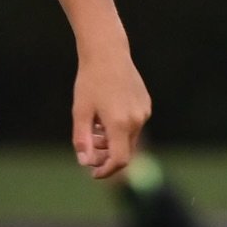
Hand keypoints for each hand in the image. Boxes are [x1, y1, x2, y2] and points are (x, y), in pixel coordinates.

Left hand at [72, 45, 150, 179]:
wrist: (107, 53)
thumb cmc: (90, 82)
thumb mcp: (80, 112)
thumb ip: (82, 139)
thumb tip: (84, 162)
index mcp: (119, 123)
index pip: (119, 160)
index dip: (106, 170)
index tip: (94, 173)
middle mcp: (136, 119)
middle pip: (124, 151)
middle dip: (106, 155)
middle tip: (89, 148)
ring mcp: (144, 111)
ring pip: (129, 138)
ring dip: (113, 141)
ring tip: (94, 128)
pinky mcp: (146, 103)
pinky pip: (134, 124)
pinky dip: (120, 128)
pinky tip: (105, 115)